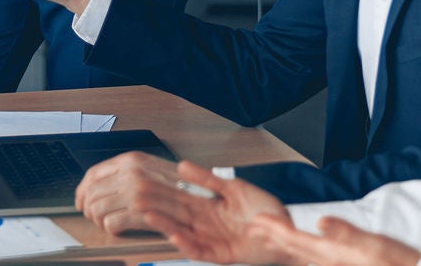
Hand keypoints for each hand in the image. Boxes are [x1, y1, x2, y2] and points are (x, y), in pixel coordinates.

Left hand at [75, 152, 203, 235]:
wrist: (204, 197)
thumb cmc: (179, 186)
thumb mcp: (150, 169)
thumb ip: (125, 172)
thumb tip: (96, 184)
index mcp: (131, 160)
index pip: (92, 174)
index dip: (81, 190)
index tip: (79, 201)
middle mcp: (131, 172)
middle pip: (91, 193)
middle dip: (89, 209)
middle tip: (94, 217)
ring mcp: (136, 191)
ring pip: (97, 210)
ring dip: (100, 220)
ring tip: (109, 223)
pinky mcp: (141, 212)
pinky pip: (111, 224)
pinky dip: (111, 230)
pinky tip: (120, 229)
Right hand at [147, 162, 295, 264]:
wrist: (285, 228)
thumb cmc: (264, 209)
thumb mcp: (234, 188)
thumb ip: (207, 179)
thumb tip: (183, 166)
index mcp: (207, 206)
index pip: (178, 197)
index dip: (161, 191)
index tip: (142, 183)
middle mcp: (205, 223)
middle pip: (175, 214)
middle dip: (156, 206)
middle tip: (135, 198)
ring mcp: (212, 238)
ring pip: (182, 232)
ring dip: (165, 225)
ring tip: (148, 216)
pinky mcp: (221, 253)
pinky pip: (200, 250)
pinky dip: (187, 244)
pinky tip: (175, 235)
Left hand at [251, 213, 420, 265]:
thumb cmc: (397, 262)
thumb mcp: (375, 244)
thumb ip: (347, 234)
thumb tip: (321, 222)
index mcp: (333, 254)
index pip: (295, 240)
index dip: (274, 229)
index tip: (256, 220)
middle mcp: (330, 262)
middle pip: (294, 249)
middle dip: (273, 236)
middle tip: (253, 226)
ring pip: (302, 255)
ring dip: (285, 243)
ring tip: (270, 234)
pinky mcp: (344, 265)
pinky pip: (315, 259)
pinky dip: (303, 251)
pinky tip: (302, 249)